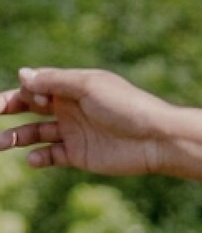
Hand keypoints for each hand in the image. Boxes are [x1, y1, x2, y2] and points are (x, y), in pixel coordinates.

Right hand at [1, 67, 175, 175]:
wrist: (155, 139)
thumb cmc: (126, 107)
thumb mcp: (89, 87)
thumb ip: (55, 81)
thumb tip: (22, 74)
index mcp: (73, 87)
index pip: (35, 86)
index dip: (22, 92)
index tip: (23, 101)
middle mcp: (70, 108)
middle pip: (29, 107)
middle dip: (7, 110)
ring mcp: (73, 132)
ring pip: (34, 133)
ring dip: (15, 137)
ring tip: (1, 143)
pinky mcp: (78, 154)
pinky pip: (50, 156)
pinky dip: (38, 157)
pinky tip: (34, 158)